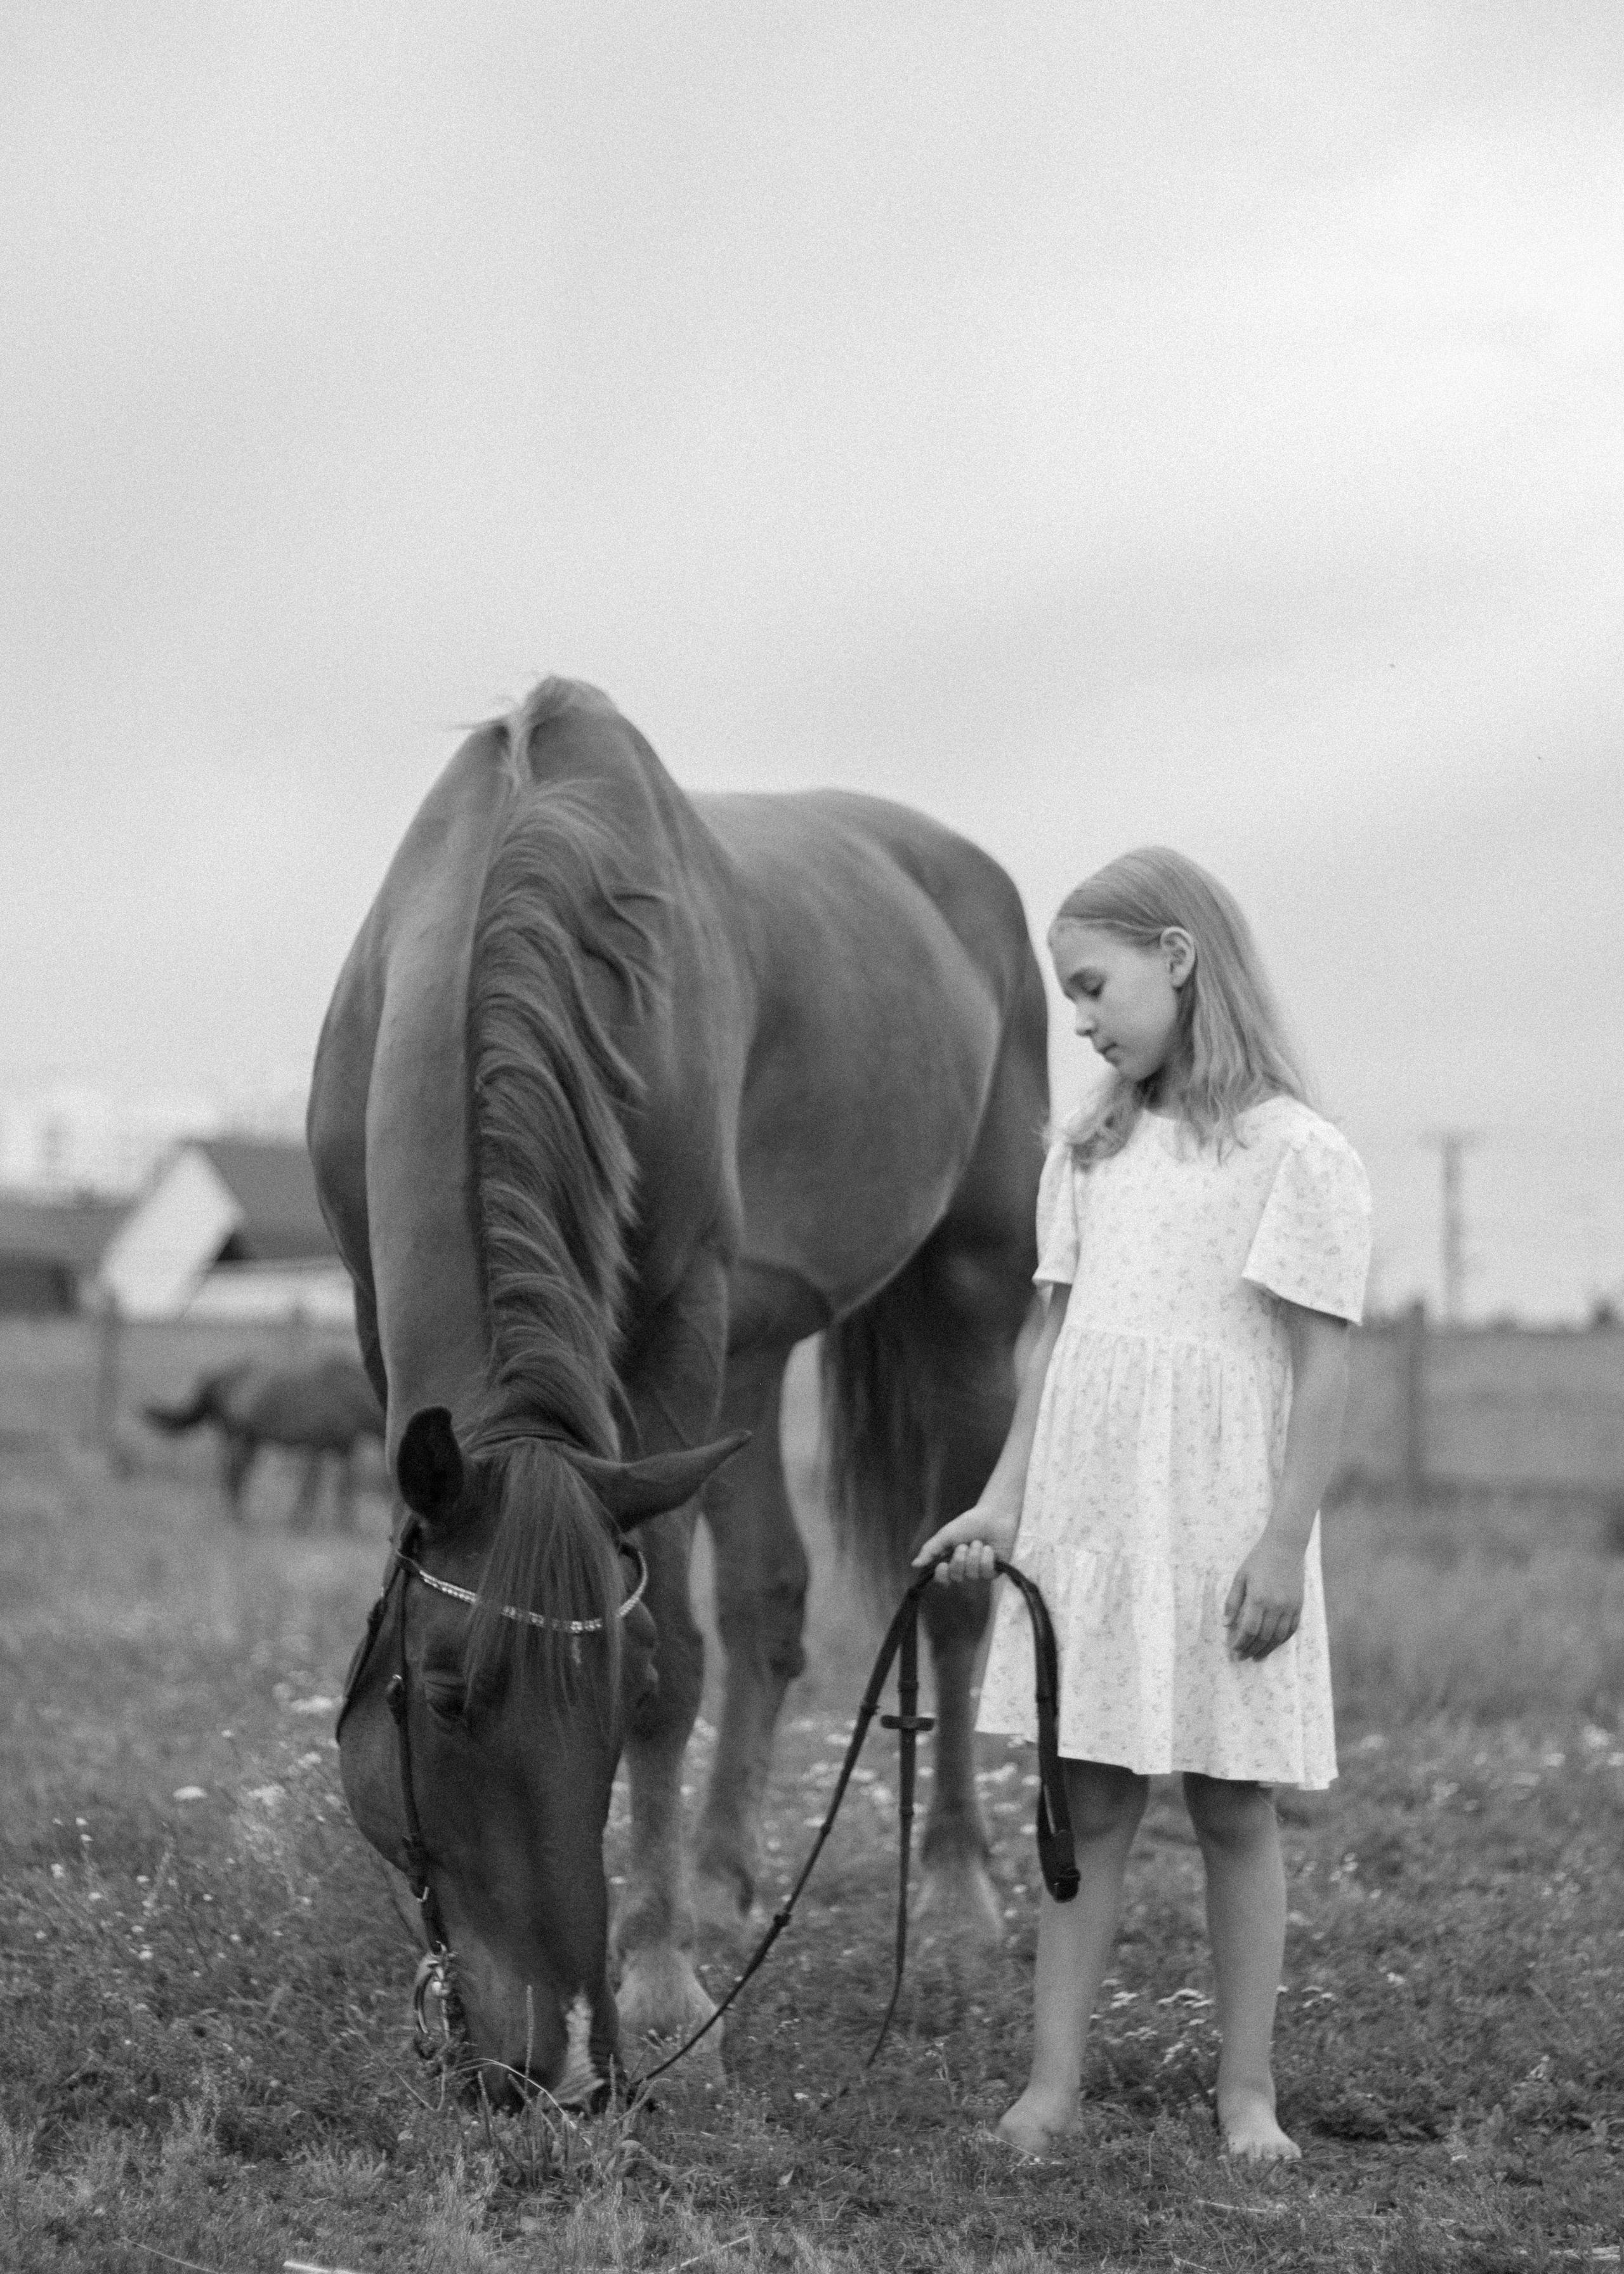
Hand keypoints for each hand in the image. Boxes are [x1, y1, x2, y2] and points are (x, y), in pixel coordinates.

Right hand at [913, 1501, 1019, 1584]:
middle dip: (959, 1559)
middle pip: (957, 1577)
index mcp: (951, 1561)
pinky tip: (989, 1548)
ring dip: (973, 1555)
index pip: (943, 1579)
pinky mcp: (994, 1571)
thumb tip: (914, 1564)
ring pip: (972, 1575)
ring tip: (978, 1542)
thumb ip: (930, 1549)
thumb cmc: (969, 1524)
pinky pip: (986, 1573)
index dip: (942, 1576)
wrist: (993, 1516)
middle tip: (964, 1544)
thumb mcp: (946, 1534)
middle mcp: (965, 1569)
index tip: (942, 1564)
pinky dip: (986, 1558)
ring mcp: (980, 1571)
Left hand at [1224, 1535, 1304, 1661]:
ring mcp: (1290, 1607)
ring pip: (1279, 1637)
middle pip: (1264, 1636)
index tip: (1234, 1650)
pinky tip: (1274, 1645)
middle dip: (1251, 1650)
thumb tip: (1226, 1624)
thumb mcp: (1240, 1577)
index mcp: (1259, 1598)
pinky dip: (1282, 1640)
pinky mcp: (1299, 1605)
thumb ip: (1233, 1602)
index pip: (1249, 1629)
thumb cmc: (1259, 1560)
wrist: (1285, 1546)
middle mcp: (1276, 1605)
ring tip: (1257, 1657)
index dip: (1241, 1643)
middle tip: (1242, 1658)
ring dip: (1267, 1649)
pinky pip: (1292, 1629)